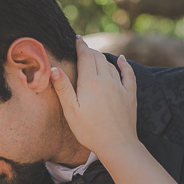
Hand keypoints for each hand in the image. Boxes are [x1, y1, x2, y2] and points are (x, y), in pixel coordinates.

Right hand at [50, 37, 137, 160]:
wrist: (117, 144)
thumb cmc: (90, 131)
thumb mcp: (71, 111)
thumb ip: (63, 88)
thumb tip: (53, 68)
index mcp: (90, 82)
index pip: (85, 56)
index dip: (80, 46)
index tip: (77, 38)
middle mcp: (106, 80)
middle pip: (98, 58)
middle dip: (90, 51)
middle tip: (83, 48)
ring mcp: (120, 87)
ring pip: (111, 65)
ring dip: (102, 58)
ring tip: (96, 56)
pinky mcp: (130, 95)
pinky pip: (128, 74)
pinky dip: (125, 64)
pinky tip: (122, 60)